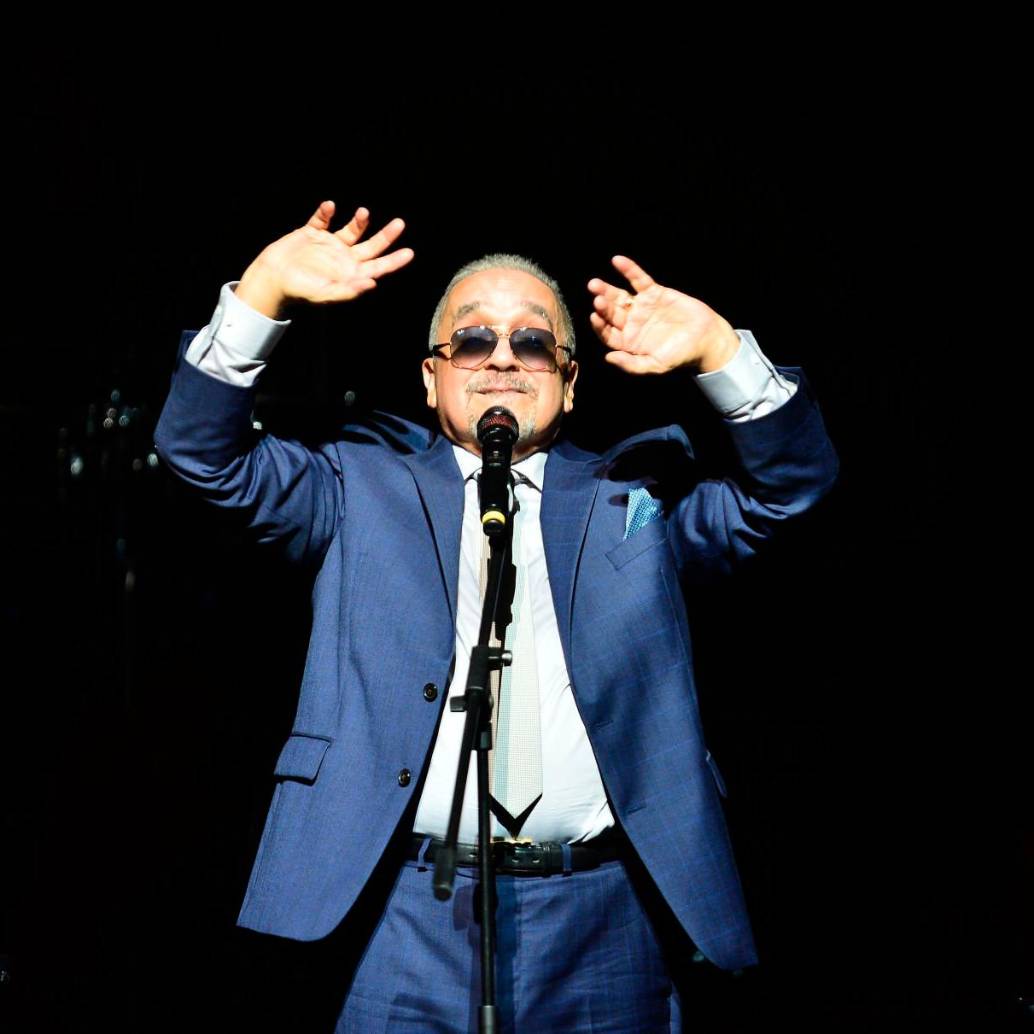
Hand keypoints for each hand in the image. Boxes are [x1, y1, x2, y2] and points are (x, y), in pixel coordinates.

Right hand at [236, 200, 413, 317]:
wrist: (272, 279)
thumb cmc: (300, 291)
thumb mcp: (325, 294)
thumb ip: (348, 291)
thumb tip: (372, 284)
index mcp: (350, 275)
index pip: (377, 268)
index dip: (393, 261)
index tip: (409, 253)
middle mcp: (343, 259)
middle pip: (371, 246)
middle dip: (386, 236)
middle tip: (400, 223)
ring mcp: (328, 245)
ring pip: (351, 230)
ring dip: (359, 221)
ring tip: (364, 213)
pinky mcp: (311, 233)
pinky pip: (321, 219)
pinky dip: (325, 212)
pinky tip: (328, 206)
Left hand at [587, 256, 739, 374]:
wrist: (705, 338)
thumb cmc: (680, 356)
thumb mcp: (656, 365)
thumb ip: (632, 364)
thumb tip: (608, 358)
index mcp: (628, 342)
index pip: (608, 334)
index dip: (600, 326)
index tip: (595, 317)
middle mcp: (631, 324)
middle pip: (612, 313)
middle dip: (603, 306)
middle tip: (596, 297)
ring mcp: (641, 307)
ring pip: (620, 296)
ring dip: (608, 289)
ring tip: (595, 284)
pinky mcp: (654, 292)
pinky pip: (639, 280)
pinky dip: (629, 270)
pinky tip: (618, 261)